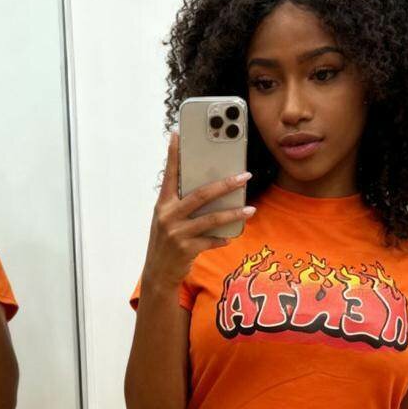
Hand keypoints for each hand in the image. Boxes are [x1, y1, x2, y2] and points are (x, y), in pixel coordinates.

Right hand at [142, 131, 255, 293]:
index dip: (173, 155)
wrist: (158, 274)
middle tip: (245, 175)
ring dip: (233, 213)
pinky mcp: (186, 250)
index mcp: (163, 205)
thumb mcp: (167, 220)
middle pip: (201, 195)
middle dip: (225, 184)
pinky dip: (223, 238)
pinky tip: (232, 235)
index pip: (169, 175)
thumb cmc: (166, 242)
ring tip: (250, 209)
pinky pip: (211, 240)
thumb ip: (181, 204)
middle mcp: (168, 216)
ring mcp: (177, 234)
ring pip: (211, 219)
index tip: (178, 135)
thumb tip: (210, 189)